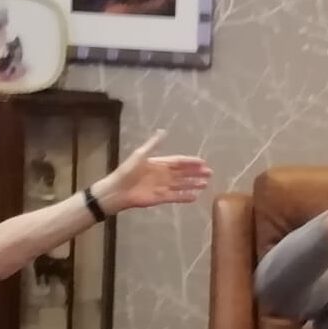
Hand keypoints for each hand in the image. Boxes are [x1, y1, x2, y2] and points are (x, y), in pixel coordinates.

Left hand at [97, 131, 211, 210]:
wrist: (118, 190)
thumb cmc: (127, 171)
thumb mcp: (140, 154)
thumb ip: (153, 144)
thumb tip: (163, 131)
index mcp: (159, 163)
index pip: (179, 162)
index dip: (190, 162)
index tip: (203, 162)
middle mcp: (163, 175)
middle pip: (183, 174)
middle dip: (196, 173)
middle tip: (209, 173)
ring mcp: (163, 187)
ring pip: (182, 185)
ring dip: (193, 184)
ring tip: (205, 184)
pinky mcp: (160, 198)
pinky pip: (176, 197)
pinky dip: (185, 197)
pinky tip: (195, 197)